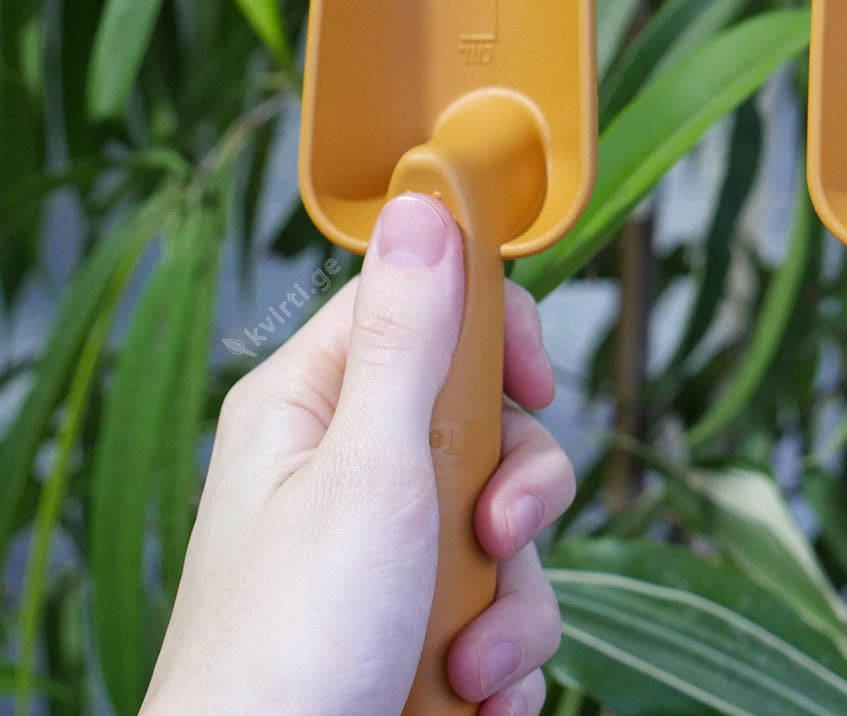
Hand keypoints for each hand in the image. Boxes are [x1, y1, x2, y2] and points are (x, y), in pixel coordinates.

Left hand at [143, 195, 573, 715]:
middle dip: (516, 491)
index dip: (494, 334)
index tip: (536, 381)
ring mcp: (385, 551)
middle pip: (486, 419)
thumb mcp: (368, 469)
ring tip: (468, 665)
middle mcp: (349, 468)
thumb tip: (423, 200)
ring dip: (512, 600)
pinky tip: (472, 697)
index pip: (423, 306)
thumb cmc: (291, 647)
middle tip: (493, 535)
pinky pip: (503, 605)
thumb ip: (411, 335)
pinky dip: (504, 657)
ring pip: (508, 521)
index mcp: (315, 406)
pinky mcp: (416, 623)